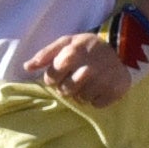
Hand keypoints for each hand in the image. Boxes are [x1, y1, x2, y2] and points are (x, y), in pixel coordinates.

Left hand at [21, 29, 139, 106]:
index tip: (60, 72)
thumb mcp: (66, 43)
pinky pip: (96, 104)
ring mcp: (104, 79)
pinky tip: (99, 87)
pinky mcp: (115, 90)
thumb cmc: (86, 47)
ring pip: (81, 99)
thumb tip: (27, 67)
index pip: (53, 76)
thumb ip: (45, 54)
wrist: (120, 48)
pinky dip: (96, 99)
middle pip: (65, 91)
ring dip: (81, 93)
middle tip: (74, 78)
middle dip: (66, 87)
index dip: (53, 77)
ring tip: (87, 82)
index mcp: (75, 51)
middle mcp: (90, 66)